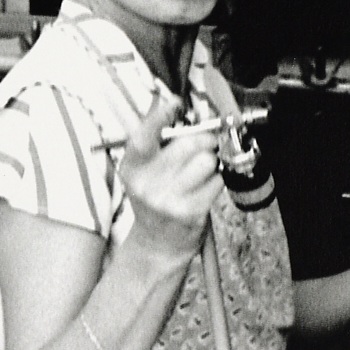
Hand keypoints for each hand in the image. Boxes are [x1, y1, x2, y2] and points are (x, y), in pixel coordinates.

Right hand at [117, 88, 223, 261]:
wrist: (158, 245)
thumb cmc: (157, 201)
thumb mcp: (146, 173)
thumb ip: (158, 143)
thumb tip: (180, 109)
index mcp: (132, 169)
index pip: (143, 136)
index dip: (160, 116)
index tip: (175, 104)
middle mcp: (146, 184)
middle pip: (188, 144)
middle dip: (204, 140)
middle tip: (205, 145)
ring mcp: (169, 199)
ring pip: (207, 161)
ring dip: (212, 163)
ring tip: (201, 174)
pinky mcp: (191, 212)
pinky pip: (217, 181)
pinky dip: (217, 181)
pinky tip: (205, 189)